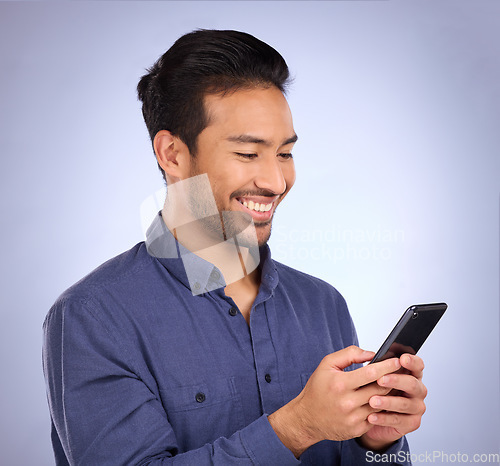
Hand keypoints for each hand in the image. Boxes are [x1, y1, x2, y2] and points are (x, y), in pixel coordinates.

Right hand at [268, 346, 400, 456]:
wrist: (307, 417)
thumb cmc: (318, 388)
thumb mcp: (327, 364)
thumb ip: (349, 354)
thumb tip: (371, 354)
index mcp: (340, 383)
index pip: (371, 373)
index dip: (387, 366)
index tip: (398, 360)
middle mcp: (347, 402)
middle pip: (380, 389)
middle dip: (393, 379)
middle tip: (401, 371)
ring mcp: (353, 418)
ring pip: (381, 404)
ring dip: (389, 394)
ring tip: (395, 384)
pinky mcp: (357, 429)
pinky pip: (376, 417)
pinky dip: (380, 408)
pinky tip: (384, 400)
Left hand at [359, 353, 426, 449]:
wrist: (367, 416)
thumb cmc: (371, 390)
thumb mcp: (369, 375)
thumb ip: (371, 363)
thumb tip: (369, 355)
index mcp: (410, 374)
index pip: (417, 365)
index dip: (412, 362)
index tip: (402, 359)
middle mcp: (417, 390)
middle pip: (412, 383)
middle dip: (396, 380)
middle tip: (380, 380)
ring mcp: (416, 407)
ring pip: (405, 403)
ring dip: (388, 402)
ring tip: (372, 401)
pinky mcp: (411, 423)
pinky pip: (399, 421)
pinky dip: (384, 419)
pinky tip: (371, 416)